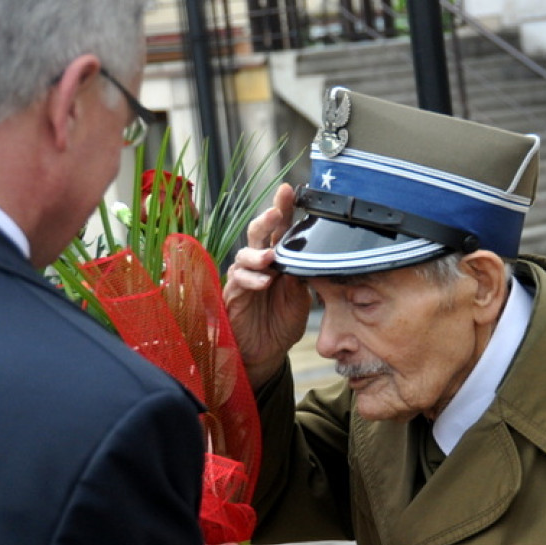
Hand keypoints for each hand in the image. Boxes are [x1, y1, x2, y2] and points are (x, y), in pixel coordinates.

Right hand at [224, 183, 312, 389]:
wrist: (267, 352)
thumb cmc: (282, 322)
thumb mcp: (300, 299)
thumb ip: (302, 279)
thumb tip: (311, 259)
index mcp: (279, 260)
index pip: (281, 231)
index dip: (282, 209)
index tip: (287, 191)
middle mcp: (259, 264)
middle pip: (258, 234)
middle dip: (267, 220)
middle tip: (276, 213)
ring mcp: (244, 278)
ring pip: (245, 255)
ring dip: (257, 254)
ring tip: (270, 258)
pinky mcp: (233, 295)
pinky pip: (238, 281)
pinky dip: (251, 280)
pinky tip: (263, 282)